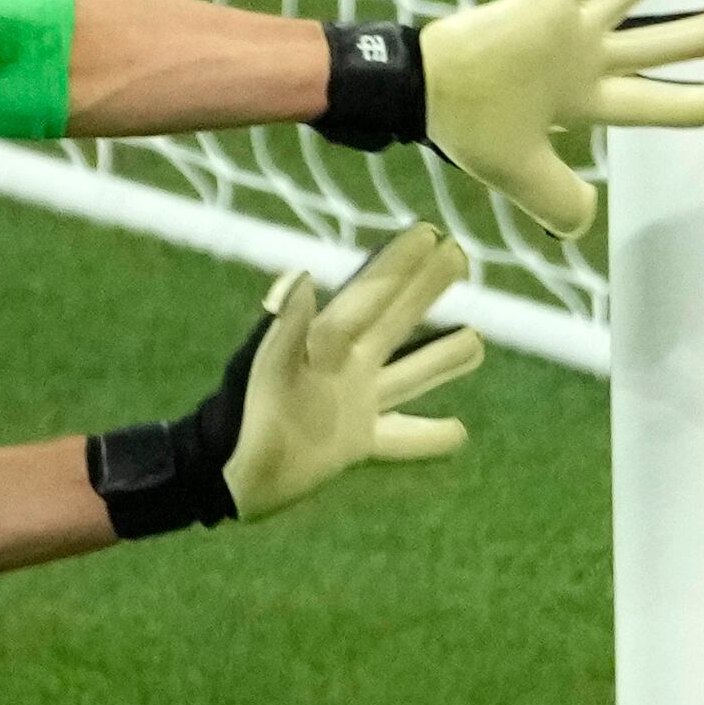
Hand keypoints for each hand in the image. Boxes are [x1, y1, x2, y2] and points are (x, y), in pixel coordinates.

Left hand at [219, 224, 487, 521]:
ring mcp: (354, 404)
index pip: (372, 293)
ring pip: (411, 375)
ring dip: (442, 359)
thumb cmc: (242, 414)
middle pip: (397, 321)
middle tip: (459, 255)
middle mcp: (346, 367)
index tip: (431, 232)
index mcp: (325, 342)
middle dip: (426, 289)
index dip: (399, 262)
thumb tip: (303, 275)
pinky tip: (460, 432)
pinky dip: (431, 436)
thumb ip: (286, 325)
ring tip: (477, 341)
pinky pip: (403, 438)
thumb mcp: (263, 365)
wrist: (226, 473)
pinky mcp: (356, 443)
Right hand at [419, 0, 703, 236]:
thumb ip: (556, 200)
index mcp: (587, 102)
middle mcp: (587, 61)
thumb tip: (586, 224)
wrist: (427, 92)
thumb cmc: (472, 129)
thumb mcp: (520, 175)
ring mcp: (570, 30)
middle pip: (656, 46)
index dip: (687, 104)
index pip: (651, 104)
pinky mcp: (545, 4)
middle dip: (696, 36)